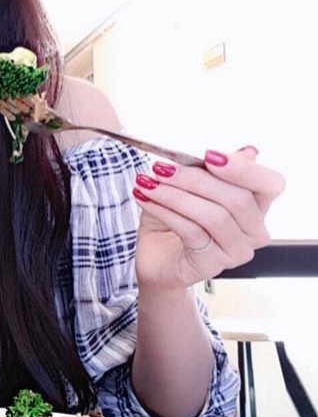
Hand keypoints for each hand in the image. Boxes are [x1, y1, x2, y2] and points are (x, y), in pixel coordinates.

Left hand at [132, 146, 285, 291]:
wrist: (155, 257)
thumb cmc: (174, 220)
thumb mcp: (189, 186)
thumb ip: (212, 169)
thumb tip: (244, 151)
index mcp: (256, 206)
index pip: (270, 184)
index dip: (243, 169)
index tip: (209, 156)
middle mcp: (253, 231)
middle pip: (236, 199)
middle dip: (194, 178)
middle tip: (161, 168)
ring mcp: (235, 251)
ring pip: (213, 216)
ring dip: (174, 195)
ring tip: (148, 183)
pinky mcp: (211, 264)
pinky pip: (191, 231)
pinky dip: (164, 211)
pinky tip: (146, 199)